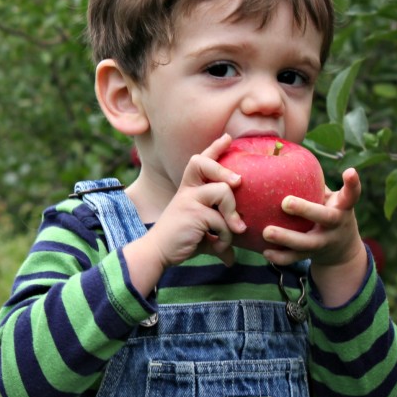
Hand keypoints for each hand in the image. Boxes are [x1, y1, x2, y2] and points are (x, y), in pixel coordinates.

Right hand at [147, 133, 247, 268]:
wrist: (158, 253)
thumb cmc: (180, 242)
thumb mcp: (202, 232)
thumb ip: (217, 237)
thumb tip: (232, 259)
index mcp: (189, 189)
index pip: (200, 162)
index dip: (214, 148)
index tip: (227, 138)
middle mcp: (187, 190)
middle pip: (203, 162)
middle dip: (224, 170)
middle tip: (238, 183)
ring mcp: (189, 200)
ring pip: (223, 191)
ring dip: (233, 214)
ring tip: (237, 230)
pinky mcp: (193, 213)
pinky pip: (222, 220)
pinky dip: (226, 237)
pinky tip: (220, 249)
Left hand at [260, 167, 367, 304]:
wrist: (342, 250)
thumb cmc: (327, 210)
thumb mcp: (327, 197)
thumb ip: (312, 181)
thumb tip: (279, 148)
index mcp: (342, 207)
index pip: (351, 195)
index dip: (353, 184)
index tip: (350, 171)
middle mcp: (336, 225)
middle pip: (325, 218)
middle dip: (306, 210)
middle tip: (285, 202)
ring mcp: (325, 242)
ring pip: (307, 243)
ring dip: (286, 238)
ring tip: (266, 232)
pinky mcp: (313, 256)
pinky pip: (295, 258)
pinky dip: (281, 257)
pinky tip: (265, 252)